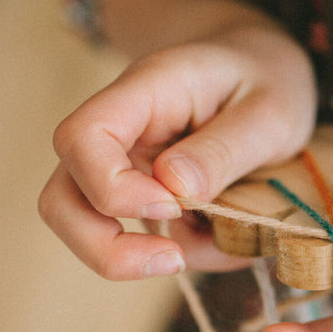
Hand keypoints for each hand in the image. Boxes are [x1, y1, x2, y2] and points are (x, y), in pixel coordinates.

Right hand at [40, 7, 317, 279]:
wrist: (263, 71)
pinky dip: (175, 253)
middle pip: (62, 196)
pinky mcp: (140, 198)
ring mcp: (122, 167)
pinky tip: (220, 240)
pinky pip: (135, 239)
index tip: (173, 206)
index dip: (112, 187)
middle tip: (172, 260)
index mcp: (145, 93)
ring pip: (82, 224)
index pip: (83, 138)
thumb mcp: (270, 110)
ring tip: (192, 255)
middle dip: (104, 247)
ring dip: (128, 258)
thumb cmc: (267, 79)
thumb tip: (174, 190)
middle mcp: (118, 133)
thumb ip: (225, 149)